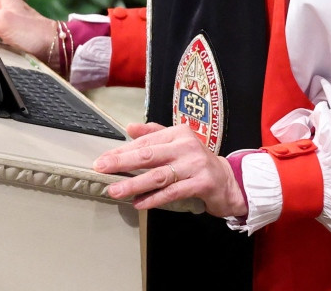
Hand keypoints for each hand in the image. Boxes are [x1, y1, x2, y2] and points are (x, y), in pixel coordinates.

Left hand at [94, 122, 246, 217]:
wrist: (229, 180)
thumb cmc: (198, 161)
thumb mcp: (178, 142)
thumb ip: (154, 133)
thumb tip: (129, 127)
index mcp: (178, 133)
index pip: (145, 142)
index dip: (122, 151)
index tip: (103, 159)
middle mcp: (186, 146)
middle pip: (148, 156)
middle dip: (122, 162)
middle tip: (102, 169)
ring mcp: (195, 165)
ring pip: (158, 176)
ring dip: (134, 184)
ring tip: (116, 190)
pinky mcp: (202, 184)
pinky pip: (172, 192)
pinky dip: (154, 198)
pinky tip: (139, 202)